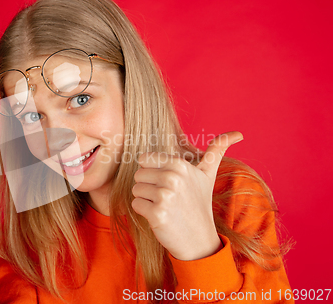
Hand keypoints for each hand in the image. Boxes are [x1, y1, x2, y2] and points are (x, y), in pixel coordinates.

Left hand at [131, 131, 243, 260]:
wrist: (199, 239)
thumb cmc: (199, 204)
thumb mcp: (207, 175)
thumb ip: (216, 151)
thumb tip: (238, 133)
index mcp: (180, 165)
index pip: (145, 159)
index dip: (153, 172)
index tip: (168, 184)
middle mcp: (173, 178)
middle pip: (138, 174)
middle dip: (149, 187)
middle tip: (167, 198)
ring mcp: (165, 196)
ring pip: (136, 189)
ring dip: (146, 200)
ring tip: (164, 207)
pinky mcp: (157, 214)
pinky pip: (136, 204)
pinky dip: (143, 212)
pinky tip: (160, 217)